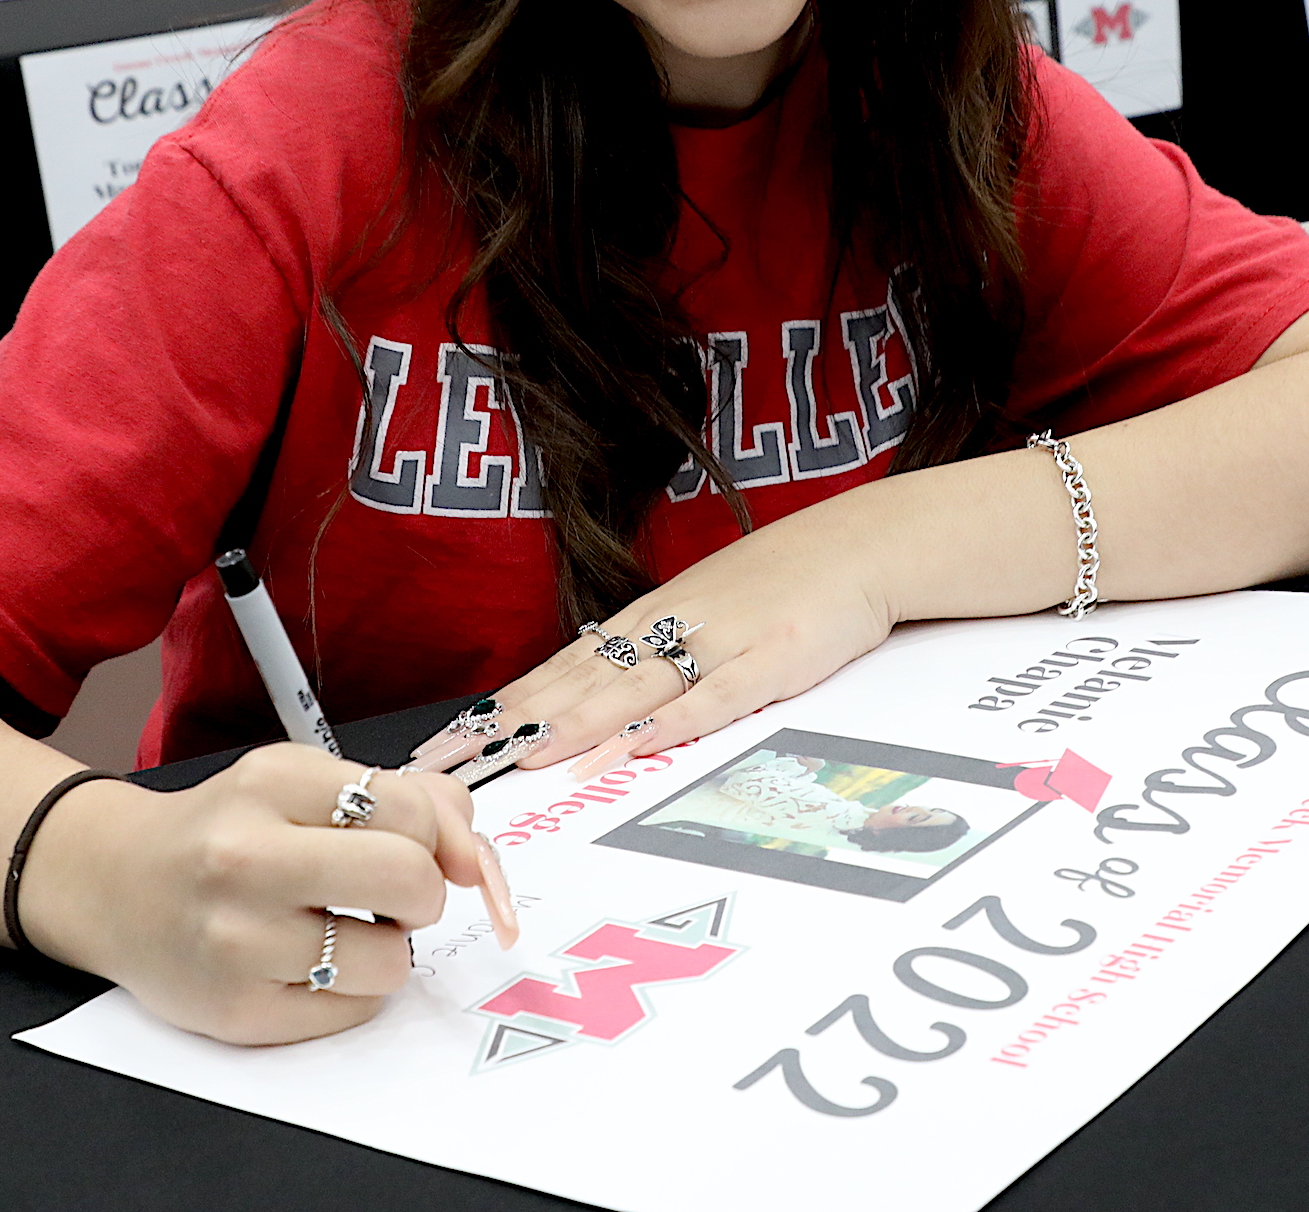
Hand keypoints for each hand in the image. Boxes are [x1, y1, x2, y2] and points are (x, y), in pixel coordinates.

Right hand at [17, 743, 492, 1045]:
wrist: (118, 886)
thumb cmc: (230, 829)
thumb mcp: (306, 781)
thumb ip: (409, 798)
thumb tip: (477, 859)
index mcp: (272, 784)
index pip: (411, 810)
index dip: (432, 834)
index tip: (407, 844)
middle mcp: (246, 858)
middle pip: (409, 881)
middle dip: (422, 893)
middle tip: (392, 893)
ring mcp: (237, 941)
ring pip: (389, 960)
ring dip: (385, 948)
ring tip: (339, 928)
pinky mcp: (237, 1011)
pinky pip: (353, 1010)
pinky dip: (351, 990)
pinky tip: (309, 962)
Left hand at [416, 525, 895, 779]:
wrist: (862, 545)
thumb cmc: (783, 586)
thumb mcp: (705, 614)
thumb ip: (652, 658)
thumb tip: (591, 704)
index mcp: (649, 621)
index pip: (560, 670)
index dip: (502, 707)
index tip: (447, 742)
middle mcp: (671, 628)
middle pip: (579, 683)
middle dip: (513, 725)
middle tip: (455, 763)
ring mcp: (721, 641)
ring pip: (634, 689)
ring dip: (575, 725)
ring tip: (523, 757)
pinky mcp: (772, 658)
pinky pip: (714, 696)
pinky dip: (671, 722)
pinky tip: (634, 746)